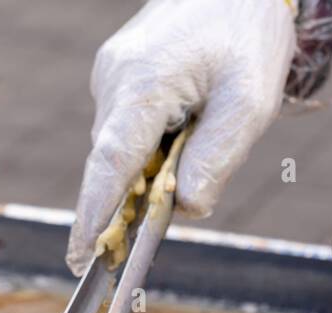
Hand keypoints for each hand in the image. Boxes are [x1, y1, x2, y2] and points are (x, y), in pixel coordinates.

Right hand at [66, 0, 297, 275]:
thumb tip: (185, 210)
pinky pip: (131, 128)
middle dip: (142, 193)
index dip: (94, 216)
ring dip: (157, 164)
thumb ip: (216, 162)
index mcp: (142, 85)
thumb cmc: (247, 36)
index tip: (81, 257)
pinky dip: (156, 144)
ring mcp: (112, 75)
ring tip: (205, 127)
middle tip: (184, 192)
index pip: (109, 165)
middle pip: (117, 163)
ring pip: (125, 148)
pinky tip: (191, 120)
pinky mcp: (121, 75)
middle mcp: (114, 80)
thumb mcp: (250, 106)